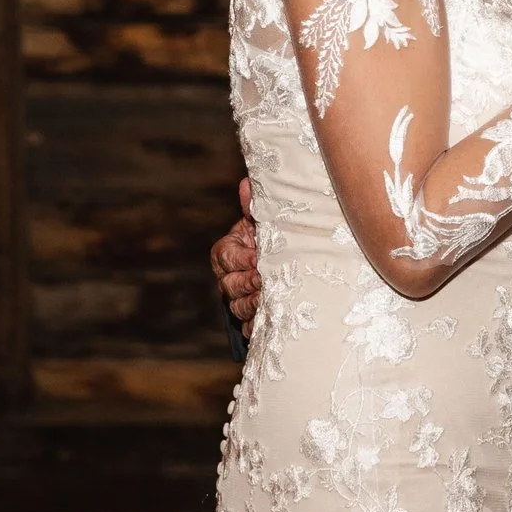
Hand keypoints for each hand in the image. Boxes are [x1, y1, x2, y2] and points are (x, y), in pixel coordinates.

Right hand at [213, 177, 261, 329]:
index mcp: (227, 253)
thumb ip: (254, 206)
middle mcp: (228, 278)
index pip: (226, 256)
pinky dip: (258, 328)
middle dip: (246, 283)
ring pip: (238, 307)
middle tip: (264, 281)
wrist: (285, 266)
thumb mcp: (263, 222)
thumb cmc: (270, 239)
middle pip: (229, 285)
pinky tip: (269, 325)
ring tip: (270, 301)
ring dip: (252, 305)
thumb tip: (247, 182)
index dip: (241, 259)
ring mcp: (238, 300)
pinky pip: (249, 329)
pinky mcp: (251, 320)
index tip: (258, 258)